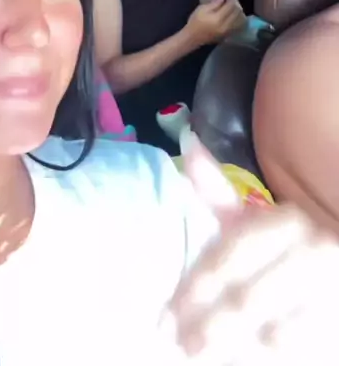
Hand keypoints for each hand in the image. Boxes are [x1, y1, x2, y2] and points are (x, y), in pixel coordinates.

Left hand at [166, 141, 338, 363]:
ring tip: (196, 355)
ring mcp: (328, 287)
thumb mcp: (256, 215)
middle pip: (247, 296)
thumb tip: (188, 142)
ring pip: (272, 327)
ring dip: (231, 346)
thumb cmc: (288, 241)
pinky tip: (241, 358)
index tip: (165, 315)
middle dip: (207, 324)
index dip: (196, 286)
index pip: (231, 255)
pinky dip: (265, 352)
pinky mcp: (336, 317)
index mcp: (285, 221)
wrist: (338, 258)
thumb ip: (219, 190)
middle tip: (176, 344)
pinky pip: (297, 342)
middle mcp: (310, 250)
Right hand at [187, 0, 245, 46]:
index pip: (231, 6)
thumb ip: (214, 3)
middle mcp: (225, 26)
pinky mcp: (228, 35)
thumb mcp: (201, 9)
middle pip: (238, 12)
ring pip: (241, 19)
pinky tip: (234, 14)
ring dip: (239, 11)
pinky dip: (239, 18)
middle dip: (236, 3)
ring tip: (234, 6)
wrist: (192, 38)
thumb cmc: (195, 22)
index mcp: (218, 19)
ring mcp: (228, 31)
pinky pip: (239, 25)